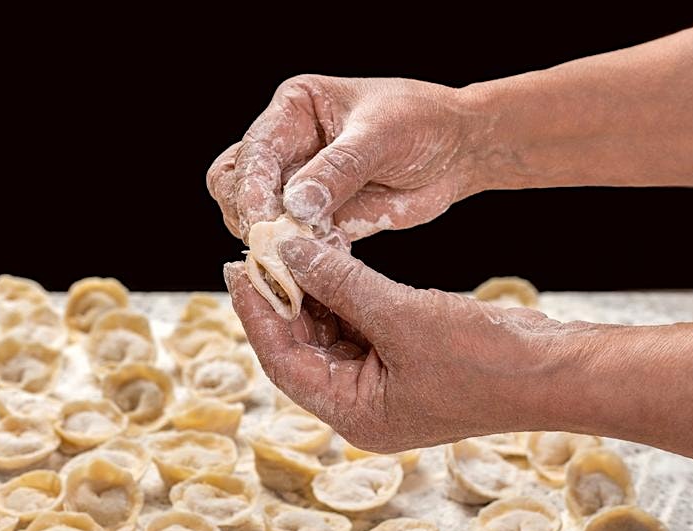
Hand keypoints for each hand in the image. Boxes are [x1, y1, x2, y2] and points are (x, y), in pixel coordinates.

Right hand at [207, 75, 482, 241]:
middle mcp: (286, 147)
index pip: (253, 151)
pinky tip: (328, 257)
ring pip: (255, 220)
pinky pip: (292, 244)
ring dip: (272, 241)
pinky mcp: (316, 219)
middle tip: (274, 242)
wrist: (459, 151)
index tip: (262, 220)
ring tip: (304, 251)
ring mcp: (296, 185)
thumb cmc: (422, 124)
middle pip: (234, 186)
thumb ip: (338, 170)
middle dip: (249, 216)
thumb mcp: (382, 136)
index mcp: (293, 110)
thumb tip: (294, 205)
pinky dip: (301, 257)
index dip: (250, 187)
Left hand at [224, 237, 571, 451]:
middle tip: (258, 250)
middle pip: (301, 348)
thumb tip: (289, 252)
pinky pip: (358, 325)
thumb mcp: (403, 317)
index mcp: (354, 415)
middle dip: (281, 299)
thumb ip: (341, 284)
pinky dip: (342, 294)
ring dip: (310, 292)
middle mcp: (361, 405)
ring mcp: (383, 385)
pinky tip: (327, 258)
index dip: (256, 315)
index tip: (236, 270)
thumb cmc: (486, 360)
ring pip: (329, 334)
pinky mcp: (403, 362)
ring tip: (288, 246)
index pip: (284, 363)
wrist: (557, 370)